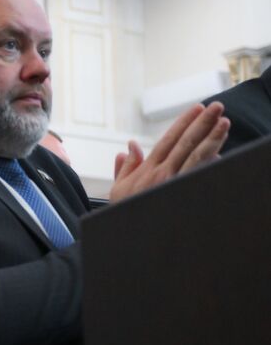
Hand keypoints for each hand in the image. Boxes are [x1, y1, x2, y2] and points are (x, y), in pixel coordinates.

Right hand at [109, 102, 228, 202]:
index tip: (197, 108)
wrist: (128, 238)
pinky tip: (221, 151)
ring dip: (211, 138)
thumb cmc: (125, 214)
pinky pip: (199, 176)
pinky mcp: (182, 195)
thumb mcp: (119, 190)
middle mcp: (162, 173)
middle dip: (202, 123)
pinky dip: (210, 163)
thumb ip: (125, 167)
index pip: (169, 139)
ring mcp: (173, 184)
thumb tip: (128, 147)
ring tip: (224, 122)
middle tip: (217, 107)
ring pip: (196, 156)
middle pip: (186, 143)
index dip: (184, 123)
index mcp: (148, 169)